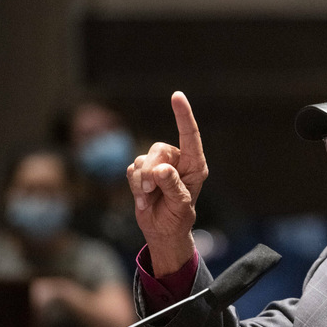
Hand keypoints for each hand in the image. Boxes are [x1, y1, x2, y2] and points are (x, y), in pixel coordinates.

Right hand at [128, 91, 208, 275]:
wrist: (163, 230)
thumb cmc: (179, 217)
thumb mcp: (180, 204)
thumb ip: (173, 186)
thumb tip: (161, 169)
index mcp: (194, 164)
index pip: (190, 135)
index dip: (183, 115)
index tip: (177, 96)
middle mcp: (177, 160)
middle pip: (158, 150)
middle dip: (150, 170)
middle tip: (150, 189)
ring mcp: (158, 164)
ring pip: (142, 160)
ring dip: (142, 182)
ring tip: (150, 199)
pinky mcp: (142, 171)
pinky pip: (132, 170)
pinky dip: (135, 187)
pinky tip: (144, 199)